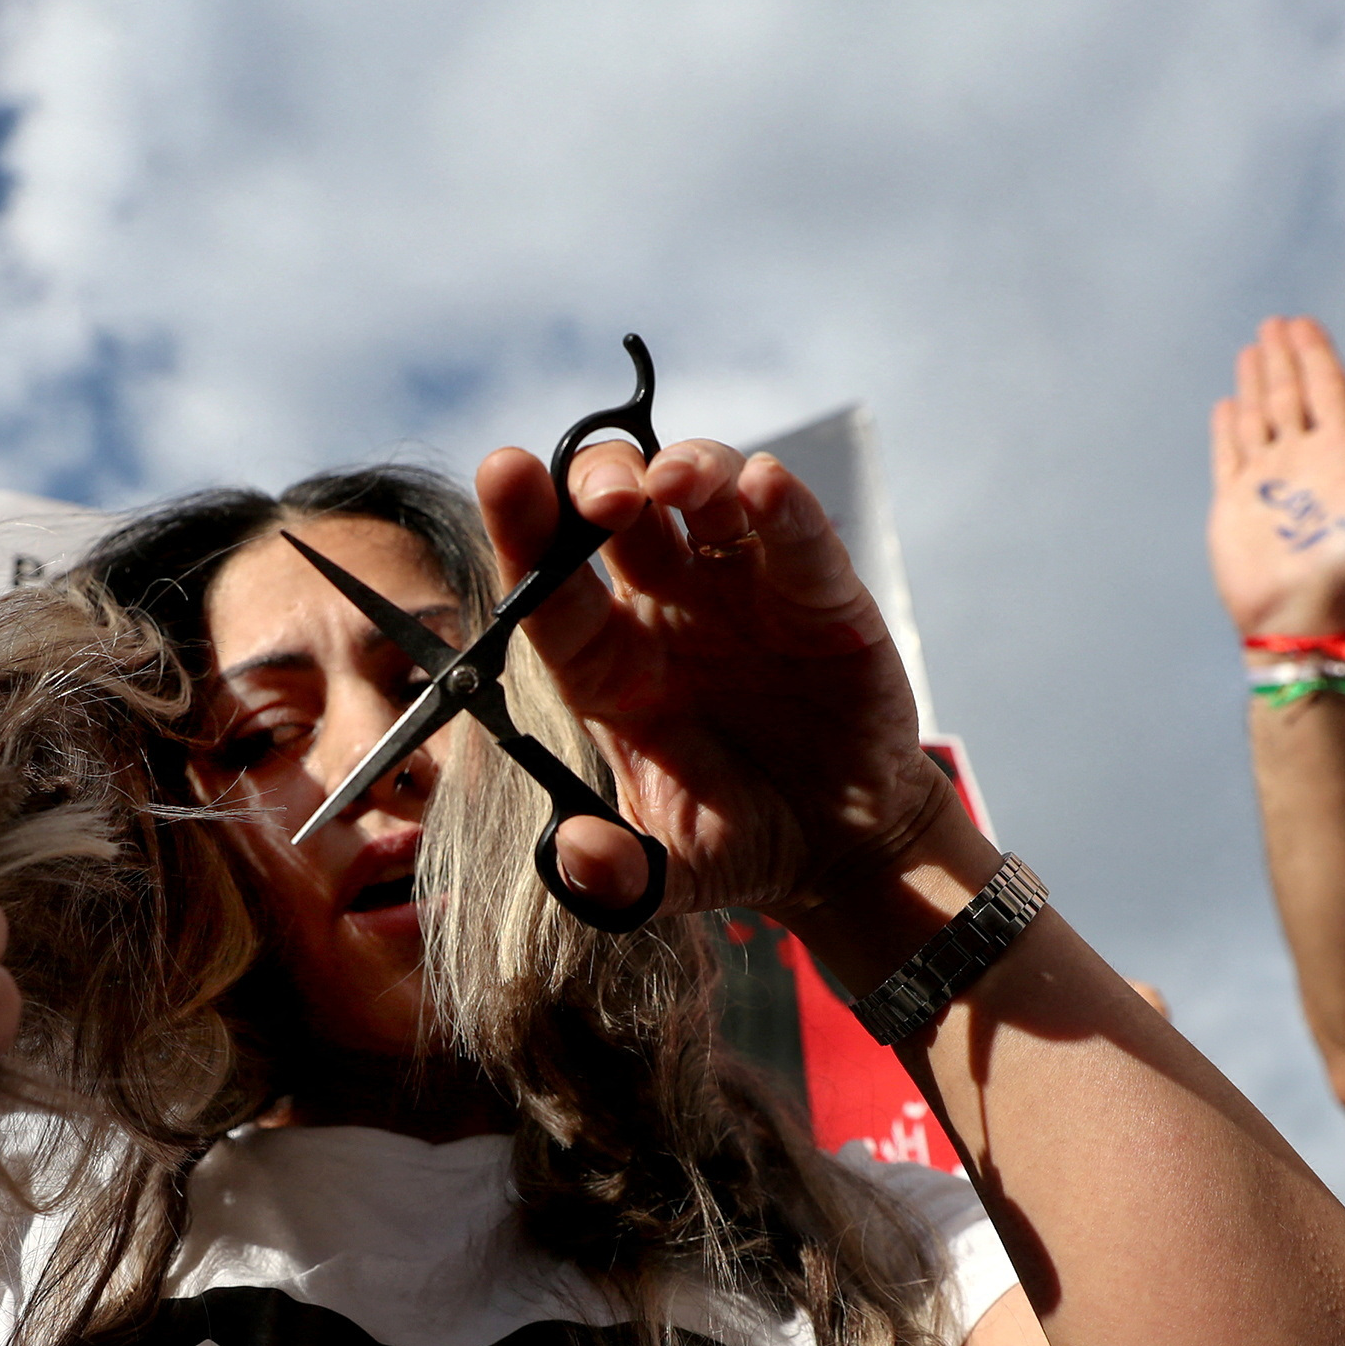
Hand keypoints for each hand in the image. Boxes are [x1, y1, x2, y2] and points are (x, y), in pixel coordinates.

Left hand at [476, 437, 944, 919]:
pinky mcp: (817, 590)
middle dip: (599, 483)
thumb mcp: (672, 876)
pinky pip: (793, 530)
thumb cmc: (740, 842)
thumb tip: (576, 856)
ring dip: (684, 469)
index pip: (553, 589)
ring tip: (672, 484)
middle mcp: (663, 610)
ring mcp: (739, 589)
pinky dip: (780, 500)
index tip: (503, 472)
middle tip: (602, 500)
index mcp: (609, 668)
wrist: (842, 844)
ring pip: (702, 493)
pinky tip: (763, 486)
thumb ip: (618, 875)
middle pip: (616, 513)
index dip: (524, 531)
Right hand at [1207, 318, 1344, 638]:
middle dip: (1283, 357)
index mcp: (1340, 451)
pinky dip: (1227, 427)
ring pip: (1260, 415)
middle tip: (1274, 322)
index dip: (1316, 353)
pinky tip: (1227, 404)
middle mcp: (1303, 458)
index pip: (1327, 387)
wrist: (1300, 612)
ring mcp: (1268, 478)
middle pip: (1291, 393)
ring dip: (1256, 381)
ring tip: (1251, 349)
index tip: (1303, 323)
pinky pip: (1229, 452)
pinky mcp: (1235, 499)